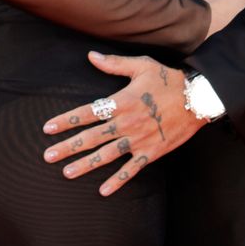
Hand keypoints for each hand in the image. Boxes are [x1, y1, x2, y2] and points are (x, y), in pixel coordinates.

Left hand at [42, 52, 201, 195]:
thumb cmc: (168, 80)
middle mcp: (126, 123)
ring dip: (85, 165)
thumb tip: (91, 56)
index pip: (87, 112)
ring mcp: (138, 140)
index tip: (48, 128)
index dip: (66, 120)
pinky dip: (117, 181)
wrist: (197, 99)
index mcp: (121, 101)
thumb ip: (114, 64)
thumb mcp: (141, 66)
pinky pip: (131, 169)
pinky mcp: (151, 152)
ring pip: (106, 155)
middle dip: (68, 147)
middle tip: (47, 156)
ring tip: (66, 172)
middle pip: (91, 137)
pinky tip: (103, 190)